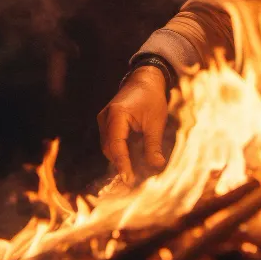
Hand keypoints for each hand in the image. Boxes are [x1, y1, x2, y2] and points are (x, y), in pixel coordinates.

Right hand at [97, 65, 168, 182]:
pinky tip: (134, 156)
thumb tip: (156, 166)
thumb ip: (153, 145)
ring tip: (138, 169)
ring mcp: (104, 120)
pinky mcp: (107, 123)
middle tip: (137, 178)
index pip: (117, 146)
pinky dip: (122, 150)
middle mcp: (105, 118)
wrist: (146, 79)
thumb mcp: (156, 123)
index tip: (129, 179)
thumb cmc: (152, 98)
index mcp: (117, 115)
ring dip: (122, 158)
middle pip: (110, 149)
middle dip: (123, 164)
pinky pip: (112, 141)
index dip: (123, 164)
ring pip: (110, 147)